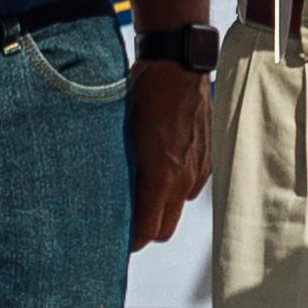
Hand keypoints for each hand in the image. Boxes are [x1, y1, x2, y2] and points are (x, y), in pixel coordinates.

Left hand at [126, 62, 211, 251]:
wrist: (177, 65)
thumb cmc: (142, 93)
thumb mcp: (119, 131)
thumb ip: (116, 169)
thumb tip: (99, 194)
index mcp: (161, 177)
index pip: (146, 232)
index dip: (129, 241)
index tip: (113, 239)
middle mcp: (183, 180)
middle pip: (163, 230)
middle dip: (144, 230)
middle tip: (123, 218)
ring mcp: (198, 170)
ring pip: (177, 206)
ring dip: (161, 205)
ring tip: (140, 188)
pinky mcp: (207, 158)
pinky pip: (189, 185)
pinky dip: (175, 184)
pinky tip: (160, 165)